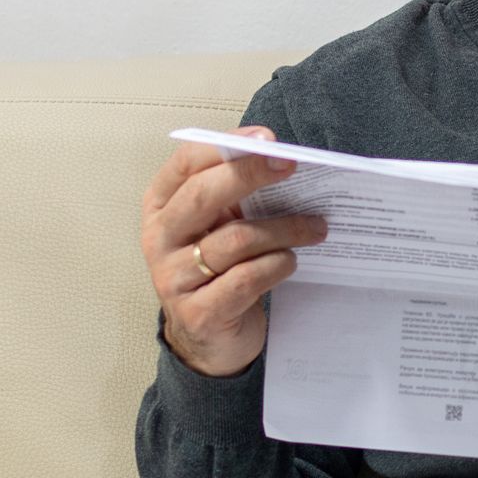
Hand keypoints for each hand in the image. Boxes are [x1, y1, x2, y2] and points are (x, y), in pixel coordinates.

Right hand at [139, 125, 328, 376]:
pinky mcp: (199, 313)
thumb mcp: (219, 225)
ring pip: (235, 239)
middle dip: (251, 174)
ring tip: (317, 226)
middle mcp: (160, 238)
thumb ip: (237, 195)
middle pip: (203, 195)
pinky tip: (291, 261)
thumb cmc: (219, 267)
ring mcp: (174, 278)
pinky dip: (276, 265)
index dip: (225, 146)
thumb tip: (284, 160)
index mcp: (162, 206)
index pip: (185, 164)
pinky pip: (246, 279)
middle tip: (293, 165)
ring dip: (285, 228)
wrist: (208, 338)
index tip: (266, 138)